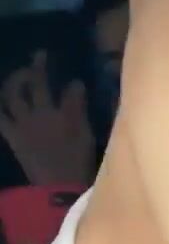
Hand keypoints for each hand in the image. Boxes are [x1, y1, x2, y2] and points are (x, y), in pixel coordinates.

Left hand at [0, 50, 96, 186]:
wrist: (57, 187)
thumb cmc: (77, 162)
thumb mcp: (85, 135)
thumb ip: (79, 108)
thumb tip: (77, 84)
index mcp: (61, 113)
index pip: (68, 89)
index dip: (72, 84)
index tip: (76, 81)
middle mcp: (39, 114)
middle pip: (35, 85)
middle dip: (37, 68)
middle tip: (39, 57)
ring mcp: (23, 125)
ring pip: (13, 96)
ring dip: (14, 82)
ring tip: (18, 76)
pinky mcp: (13, 137)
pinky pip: (2, 119)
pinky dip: (1, 108)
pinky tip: (2, 102)